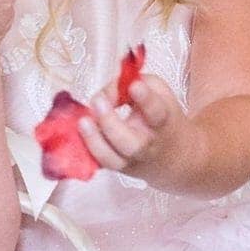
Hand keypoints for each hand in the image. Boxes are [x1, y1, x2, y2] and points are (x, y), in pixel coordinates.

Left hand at [76, 74, 196, 181]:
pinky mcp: (117, 168)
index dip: (145, 98)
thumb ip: (134, 83)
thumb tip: (109, 89)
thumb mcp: (158, 91)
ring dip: (94, 140)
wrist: (172, 154)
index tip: (134, 86)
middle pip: (132, 144)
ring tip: (83, 121)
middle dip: (111, 122)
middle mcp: (148, 145)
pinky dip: (87, 149)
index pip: (156, 112)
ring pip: (112, 159)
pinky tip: (77, 132)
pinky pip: (99, 163)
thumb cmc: (162, 117)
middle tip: (98, 101)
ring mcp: (131, 160)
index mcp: (163, 122)